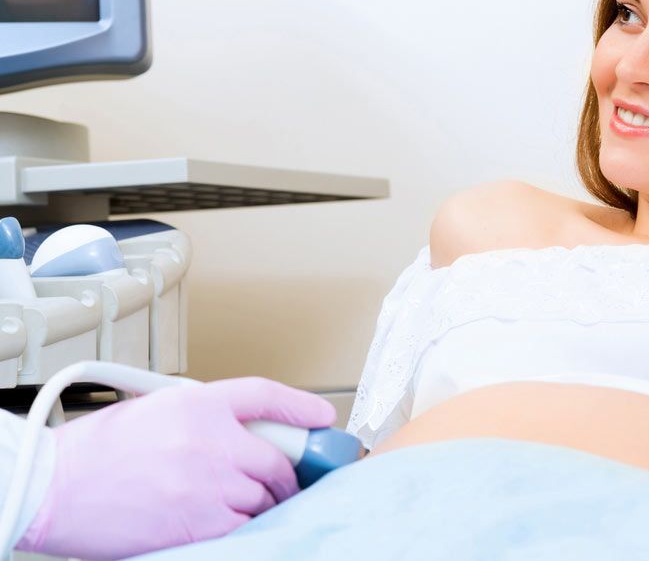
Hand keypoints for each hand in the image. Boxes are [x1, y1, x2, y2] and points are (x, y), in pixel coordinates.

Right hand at [16, 377, 335, 560]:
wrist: (53, 487)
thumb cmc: (96, 450)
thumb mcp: (156, 408)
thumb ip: (206, 416)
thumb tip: (245, 432)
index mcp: (198, 401)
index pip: (267, 395)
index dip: (302, 406)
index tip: (323, 416)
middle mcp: (210, 439)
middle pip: (277, 457)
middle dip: (289, 473)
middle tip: (289, 479)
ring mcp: (207, 483)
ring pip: (264, 496)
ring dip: (266, 502)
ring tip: (252, 502)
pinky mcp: (198, 523)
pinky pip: (244, 525)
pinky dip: (246, 525)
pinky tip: (233, 520)